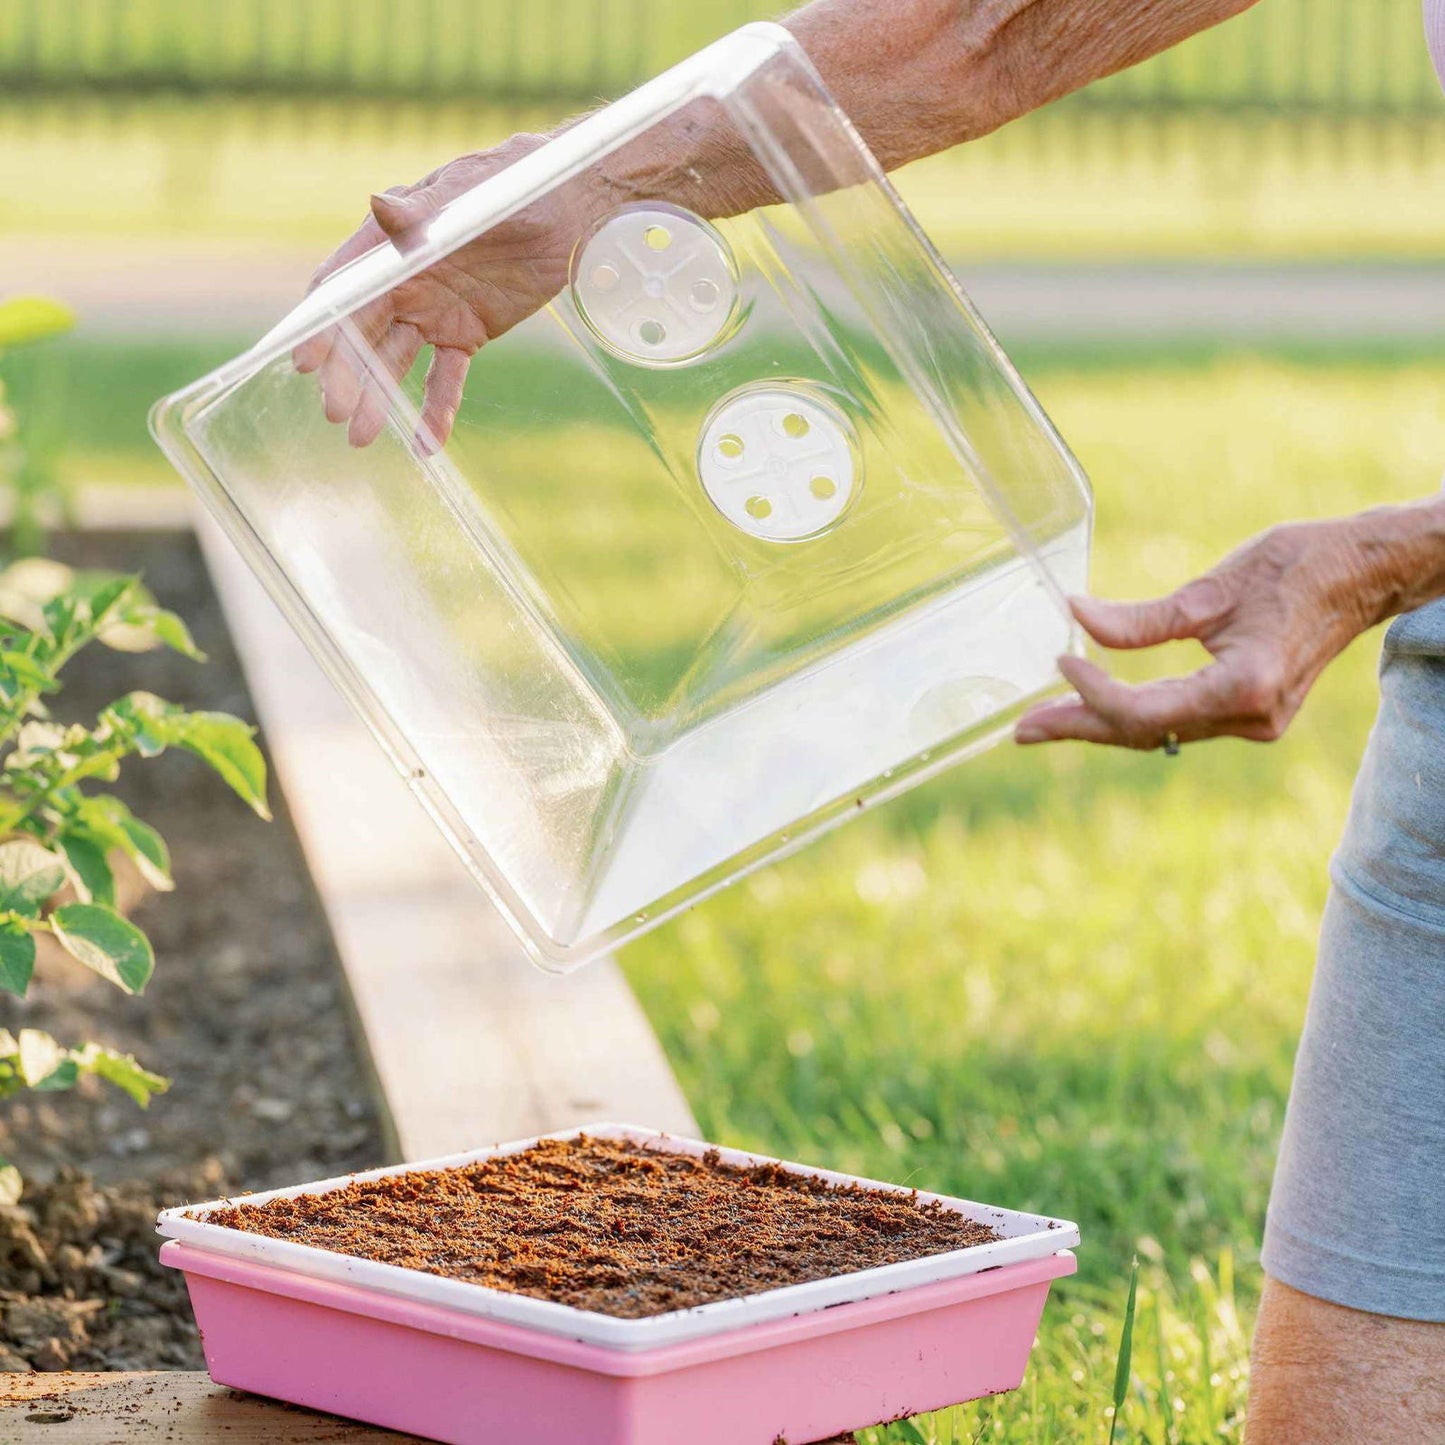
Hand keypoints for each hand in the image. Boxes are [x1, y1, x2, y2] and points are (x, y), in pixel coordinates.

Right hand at [293, 134, 589, 450]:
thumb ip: (422, 212)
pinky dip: (436, 410)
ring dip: (378, 399)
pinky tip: (425, 444)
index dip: (323, 324)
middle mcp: (403, 281)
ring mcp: (432, 312)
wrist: (571, 210)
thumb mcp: (469, 196)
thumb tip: (378, 204)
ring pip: (395, 363)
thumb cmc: (514, 186)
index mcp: (391, 244)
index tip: (304, 360)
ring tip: (361, 438)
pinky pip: (446, 379)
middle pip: (362, 334)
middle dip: (346, 373)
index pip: (345, 288)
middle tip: (334, 413)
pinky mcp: (465, 337)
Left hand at [1014, 517, 1395, 749]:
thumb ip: (1142, 619)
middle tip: (1021, 730)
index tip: (1060, 659)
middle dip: (1080, 727)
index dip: (1095, 694)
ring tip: (1042, 722)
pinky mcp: (1250, 714)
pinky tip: (1092, 708)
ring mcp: (1253, 723)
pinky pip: (1179, 721)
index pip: (1147, 711)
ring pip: (1160, 732)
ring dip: (1100, 724)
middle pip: (1146, 733)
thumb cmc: (1297, 566)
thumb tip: (1077, 618)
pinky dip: (1134, 713)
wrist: (1363, 574)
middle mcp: (1250, 718)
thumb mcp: (1213, 588)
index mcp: (1245, 687)